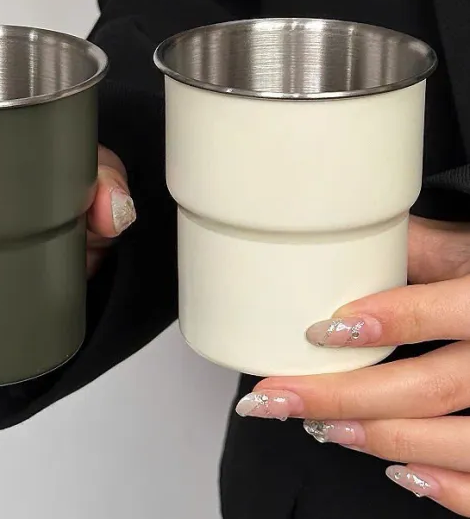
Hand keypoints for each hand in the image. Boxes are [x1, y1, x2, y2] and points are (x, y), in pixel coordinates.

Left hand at [234, 216, 469, 514]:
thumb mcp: (469, 250)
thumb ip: (416, 248)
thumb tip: (341, 241)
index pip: (437, 313)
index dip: (381, 323)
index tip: (319, 331)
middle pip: (427, 389)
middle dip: (342, 397)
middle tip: (277, 396)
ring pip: (456, 442)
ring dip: (378, 439)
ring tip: (319, 428)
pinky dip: (447, 487)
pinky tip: (400, 472)